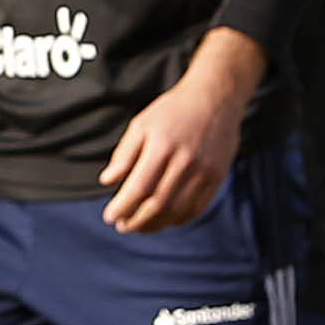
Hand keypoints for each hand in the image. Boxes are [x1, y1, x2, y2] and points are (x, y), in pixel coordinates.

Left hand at [99, 28, 260, 233]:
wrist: (215, 98)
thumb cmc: (172, 111)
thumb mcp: (142, 124)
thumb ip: (124, 153)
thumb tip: (107, 181)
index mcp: (162, 146)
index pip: (140, 187)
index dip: (123, 207)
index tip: (109, 217)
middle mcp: (186, 161)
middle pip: (158, 204)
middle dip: (136, 221)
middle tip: (122, 226)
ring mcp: (204, 171)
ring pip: (178, 211)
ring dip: (156, 225)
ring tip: (140, 227)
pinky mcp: (217, 177)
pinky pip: (197, 208)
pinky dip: (178, 219)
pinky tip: (164, 220)